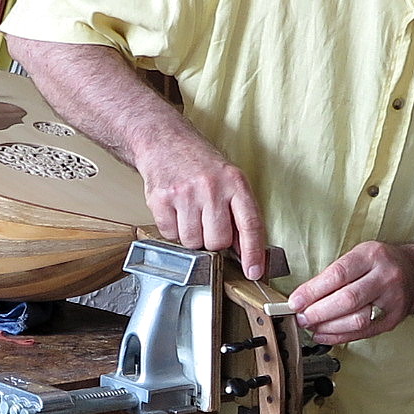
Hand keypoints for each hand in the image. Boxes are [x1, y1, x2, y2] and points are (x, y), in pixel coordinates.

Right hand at [134, 132, 268, 274]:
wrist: (164, 140)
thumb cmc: (200, 163)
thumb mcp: (229, 180)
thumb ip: (239, 213)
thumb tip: (245, 251)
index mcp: (235, 182)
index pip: (250, 224)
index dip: (253, 253)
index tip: (253, 272)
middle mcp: (211, 187)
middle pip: (217, 241)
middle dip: (213, 242)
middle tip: (208, 225)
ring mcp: (185, 194)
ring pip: (192, 243)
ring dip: (192, 237)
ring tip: (191, 215)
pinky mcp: (161, 199)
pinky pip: (170, 235)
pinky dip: (173, 230)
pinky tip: (176, 211)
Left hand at [292, 243, 413, 344]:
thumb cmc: (380, 264)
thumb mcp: (358, 256)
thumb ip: (333, 274)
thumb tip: (303, 297)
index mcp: (372, 256)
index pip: (338, 275)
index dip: (313, 291)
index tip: (295, 301)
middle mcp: (385, 277)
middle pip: (347, 299)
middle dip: (318, 312)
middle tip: (301, 317)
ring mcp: (392, 300)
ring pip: (357, 320)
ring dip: (328, 327)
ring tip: (311, 326)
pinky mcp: (393, 319)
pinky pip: (363, 333)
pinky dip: (339, 337)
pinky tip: (324, 335)